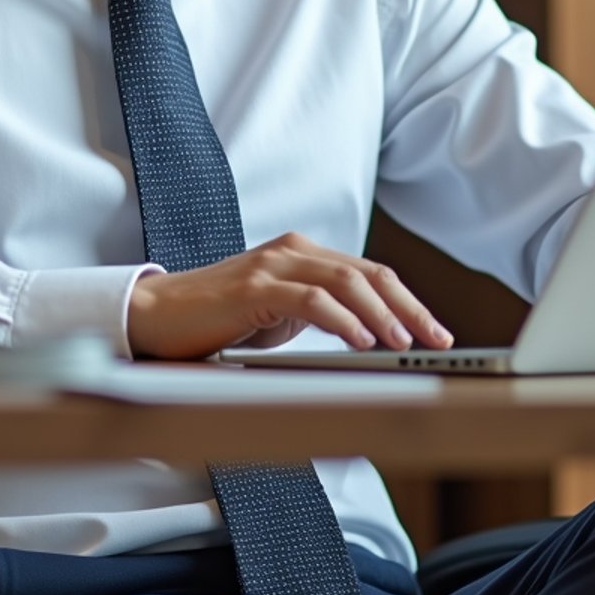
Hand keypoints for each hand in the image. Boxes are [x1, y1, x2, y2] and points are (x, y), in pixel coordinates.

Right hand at [126, 231, 454, 360]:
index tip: (436, 333)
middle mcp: (292, 251)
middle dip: (409, 307)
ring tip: (403, 343)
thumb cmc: (217, 320)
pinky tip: (359, 340)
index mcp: (303, 255)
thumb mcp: (279, 317)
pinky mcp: (253, 288)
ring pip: (344, 281)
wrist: (157, 316)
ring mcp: (272, 266)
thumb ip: (318, 315)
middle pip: (368, 273)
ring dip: (381, 314)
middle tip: (436, 340)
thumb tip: (371, 340)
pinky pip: (308, 299)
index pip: (370, 273)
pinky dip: (340, 319)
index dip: (408, 301)